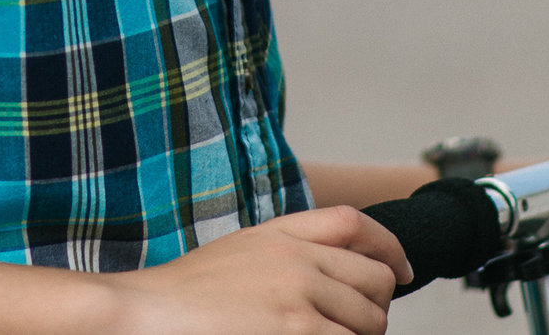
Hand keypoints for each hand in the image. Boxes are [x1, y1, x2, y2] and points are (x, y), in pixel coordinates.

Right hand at [107, 206, 406, 334]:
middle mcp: (297, 260)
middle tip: (356, 327)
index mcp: (280, 233)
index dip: (389, 247)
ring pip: (370, 323)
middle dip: (376, 308)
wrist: (147, 315)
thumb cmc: (185, 296)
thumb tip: (339, 273)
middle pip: (376, 280)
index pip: (356, 224)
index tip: (402, 271)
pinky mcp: (298, 333)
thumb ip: (288, 252)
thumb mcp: (240, 253)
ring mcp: (300, 298)